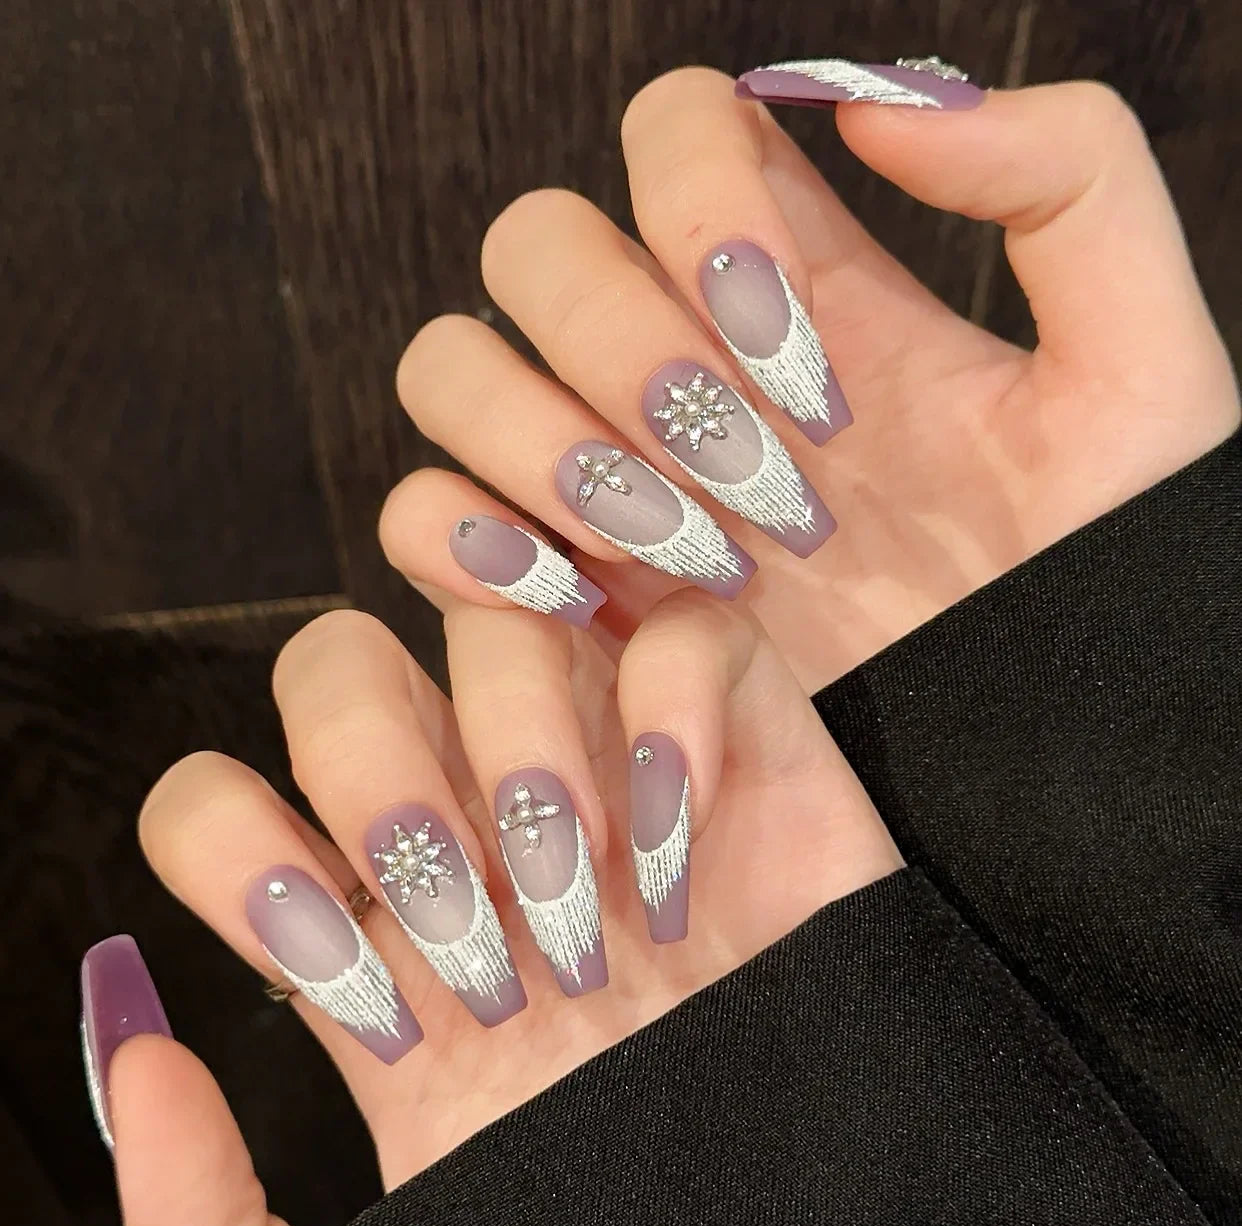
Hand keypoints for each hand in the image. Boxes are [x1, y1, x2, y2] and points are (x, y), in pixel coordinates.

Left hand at [101, 593, 899, 1225]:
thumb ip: (205, 1225)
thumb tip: (141, 1048)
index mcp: (381, 936)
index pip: (224, 799)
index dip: (235, 847)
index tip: (336, 975)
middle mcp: (479, 827)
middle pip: (338, 659)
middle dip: (367, 762)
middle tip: (460, 918)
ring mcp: (609, 774)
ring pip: (501, 616)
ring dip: (515, 739)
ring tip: (578, 888)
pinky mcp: (747, 748)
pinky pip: (689, 635)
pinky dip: (673, 704)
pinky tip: (681, 832)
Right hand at [379, 69, 1236, 692]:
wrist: (1040, 780)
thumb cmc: (1102, 596)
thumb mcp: (1139, 385)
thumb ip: (1069, 189)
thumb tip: (872, 105)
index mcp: (810, 298)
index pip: (674, 133)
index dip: (695, 199)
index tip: (786, 332)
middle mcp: (687, 374)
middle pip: (536, 247)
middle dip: (619, 345)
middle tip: (744, 471)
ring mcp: (610, 485)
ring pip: (455, 369)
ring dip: (536, 438)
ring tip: (675, 548)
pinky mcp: (563, 602)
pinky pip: (425, 523)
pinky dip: (459, 536)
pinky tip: (574, 588)